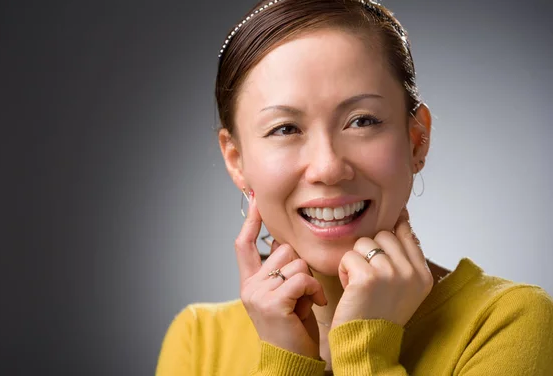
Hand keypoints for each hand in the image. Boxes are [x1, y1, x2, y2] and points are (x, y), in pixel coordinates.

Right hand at [235, 192, 326, 358]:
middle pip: (282, 249)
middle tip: (303, 291)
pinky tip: (316, 304)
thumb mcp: (285, 295)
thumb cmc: (294, 329)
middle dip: (301, 265)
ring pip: (296, 262)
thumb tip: (286, 245)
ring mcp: (258, 294)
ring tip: (309, 300)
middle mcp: (249, 286)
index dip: (250, 221)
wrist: (292, 361)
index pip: (244, 244)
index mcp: (250, 282)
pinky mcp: (272, 302)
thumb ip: (282, 271)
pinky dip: (314, 290)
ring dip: (310, 280)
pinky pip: (301, 278)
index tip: (254, 200)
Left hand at [331, 207, 432, 327]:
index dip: (395, 226)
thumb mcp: (404, 287)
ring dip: (355, 260)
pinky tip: (349, 288)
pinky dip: (344, 271)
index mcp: (423, 275)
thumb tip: (401, 220)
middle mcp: (410, 272)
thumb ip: (405, 258)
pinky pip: (349, 256)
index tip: (388, 223)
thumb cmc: (379, 314)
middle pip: (383, 234)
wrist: (368, 343)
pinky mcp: (368, 277)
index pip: (408, 234)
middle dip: (370, 250)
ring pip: (364, 243)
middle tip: (367, 274)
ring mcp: (390, 273)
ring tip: (358, 283)